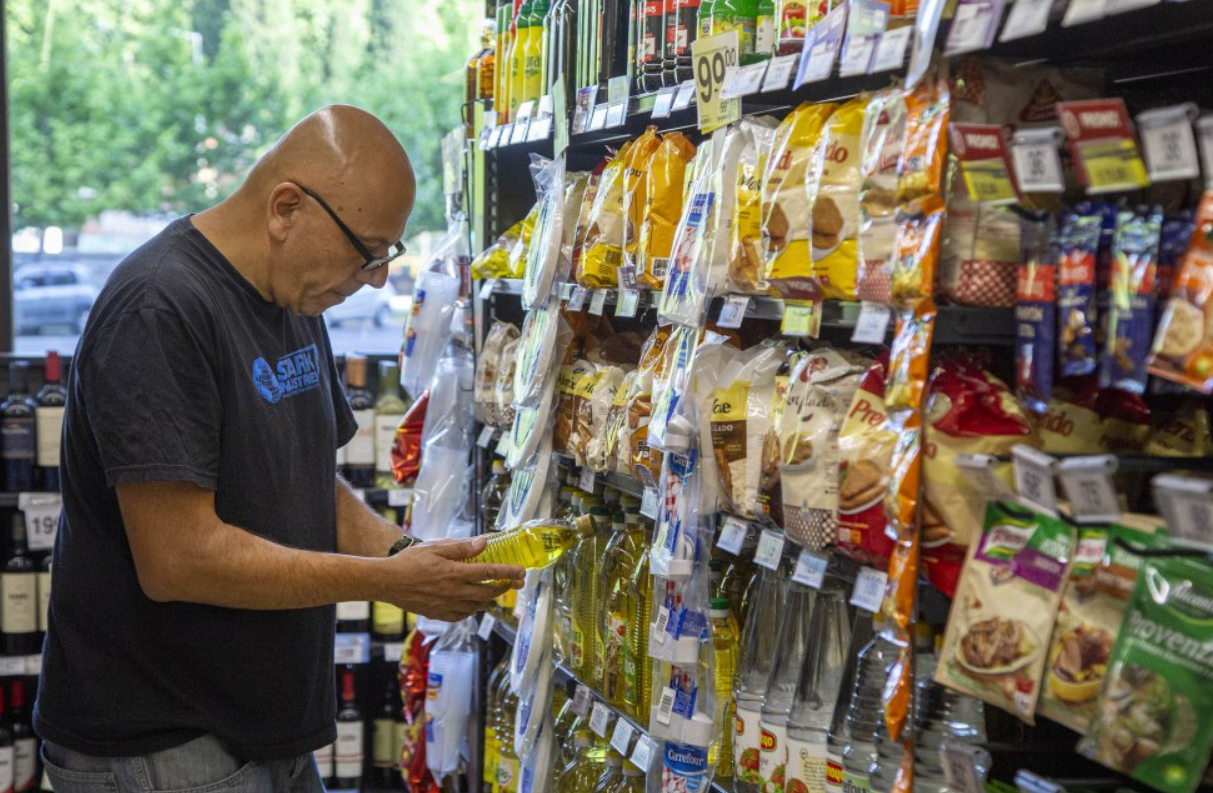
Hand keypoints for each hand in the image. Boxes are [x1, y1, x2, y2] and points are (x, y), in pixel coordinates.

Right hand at [382, 536, 525, 621]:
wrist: (387, 582)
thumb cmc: (410, 561)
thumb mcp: (436, 547)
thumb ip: (462, 547)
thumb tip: (484, 543)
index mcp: (455, 573)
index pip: (489, 574)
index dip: (508, 573)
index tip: (522, 572)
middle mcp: (454, 592)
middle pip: (488, 593)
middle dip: (505, 588)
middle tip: (514, 582)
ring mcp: (447, 606)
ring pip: (477, 607)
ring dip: (489, 600)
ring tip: (494, 591)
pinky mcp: (439, 614)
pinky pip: (463, 615)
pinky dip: (472, 609)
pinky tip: (472, 602)